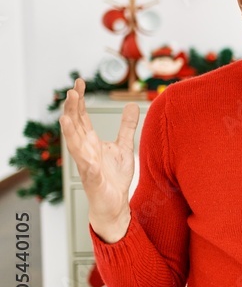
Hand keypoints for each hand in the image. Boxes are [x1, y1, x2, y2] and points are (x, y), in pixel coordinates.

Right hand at [59, 78, 136, 242]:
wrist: (115, 204)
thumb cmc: (114, 177)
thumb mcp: (124, 146)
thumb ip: (126, 126)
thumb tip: (130, 105)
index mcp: (91, 142)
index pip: (81, 117)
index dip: (79, 100)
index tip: (78, 82)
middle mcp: (86, 151)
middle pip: (75, 126)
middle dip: (72, 109)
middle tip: (71, 92)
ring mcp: (87, 165)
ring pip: (75, 146)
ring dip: (70, 131)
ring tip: (65, 117)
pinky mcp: (93, 180)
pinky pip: (88, 169)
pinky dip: (86, 161)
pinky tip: (84, 153)